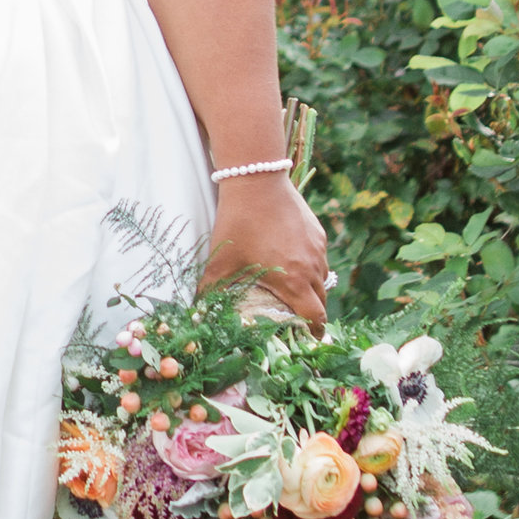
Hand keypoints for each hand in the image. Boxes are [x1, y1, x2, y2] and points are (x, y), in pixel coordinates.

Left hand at [197, 174, 329, 334]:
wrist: (256, 180)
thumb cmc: (238, 223)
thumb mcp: (220, 261)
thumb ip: (210, 291)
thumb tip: (197, 313)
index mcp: (293, 280)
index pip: (315, 316)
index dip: (314, 331)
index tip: (308, 338)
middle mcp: (312, 267)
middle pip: (322, 300)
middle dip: (312, 312)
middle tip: (297, 319)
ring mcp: (318, 248)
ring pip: (322, 277)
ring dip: (311, 287)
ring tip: (293, 290)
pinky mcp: (318, 232)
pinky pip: (319, 256)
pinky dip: (310, 265)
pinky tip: (291, 259)